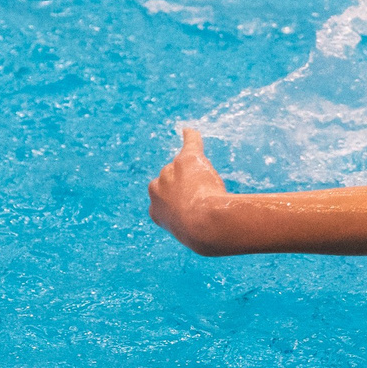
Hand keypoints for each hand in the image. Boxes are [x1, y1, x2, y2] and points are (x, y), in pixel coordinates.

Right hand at [148, 129, 233, 254]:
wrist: (204, 225)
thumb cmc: (202, 235)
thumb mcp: (193, 235)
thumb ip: (192, 227)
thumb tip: (199, 233)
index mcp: (155, 211)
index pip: (169, 201)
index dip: (185, 205)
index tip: (194, 212)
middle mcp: (157, 188)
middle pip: (177, 181)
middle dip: (191, 188)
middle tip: (205, 202)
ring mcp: (170, 172)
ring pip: (187, 168)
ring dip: (201, 175)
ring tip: (212, 190)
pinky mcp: (187, 159)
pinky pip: (190, 143)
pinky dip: (191, 137)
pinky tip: (189, 132)